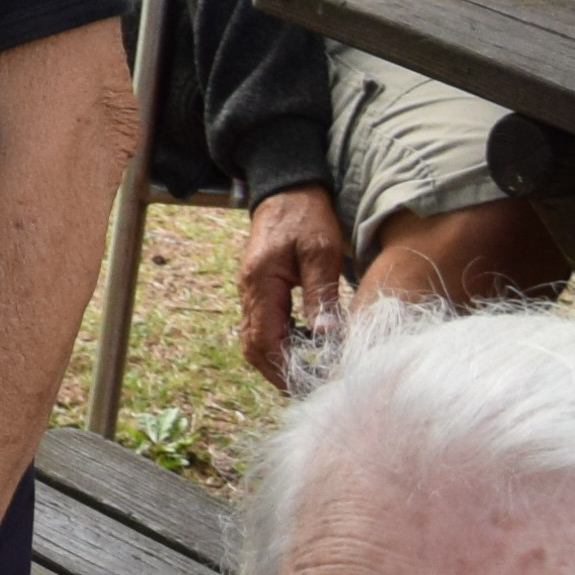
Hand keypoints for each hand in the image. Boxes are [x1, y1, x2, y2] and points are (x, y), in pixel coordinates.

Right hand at [232, 183, 351, 383]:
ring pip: (253, 340)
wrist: (286, 188)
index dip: (284, 367)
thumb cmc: (307, 216)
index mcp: (261, 283)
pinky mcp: (257, 289)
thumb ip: (321, 295)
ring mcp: (249, 291)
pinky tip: (303, 345)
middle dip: (278, 372)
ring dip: (276, 360)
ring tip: (308, 371)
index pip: (265, 340)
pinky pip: (260, 326)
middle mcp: (248, 291)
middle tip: (308, 386)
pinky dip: (277, 344)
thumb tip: (326, 337)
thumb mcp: (321, 252)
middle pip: (252, 347)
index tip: (310, 382)